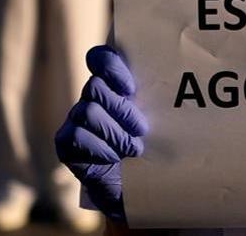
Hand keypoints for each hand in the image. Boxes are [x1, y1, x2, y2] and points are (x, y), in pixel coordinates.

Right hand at [55, 46, 148, 222]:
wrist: (133, 188)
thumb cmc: (150, 148)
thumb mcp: (158, 121)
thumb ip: (157, 100)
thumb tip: (180, 82)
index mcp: (113, 86)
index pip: (100, 58)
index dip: (112, 67)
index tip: (131, 88)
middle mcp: (91, 98)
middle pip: (95, 87)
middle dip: (122, 110)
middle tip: (142, 129)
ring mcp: (75, 119)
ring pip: (88, 111)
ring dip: (115, 133)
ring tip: (133, 148)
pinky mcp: (65, 143)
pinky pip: (77, 135)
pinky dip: (100, 148)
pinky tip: (113, 158)